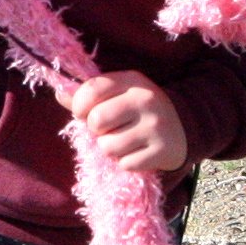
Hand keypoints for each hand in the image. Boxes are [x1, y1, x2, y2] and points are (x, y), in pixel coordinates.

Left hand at [69, 71, 187, 172]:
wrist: (185, 127)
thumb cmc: (138, 109)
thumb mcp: (118, 94)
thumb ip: (88, 94)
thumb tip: (60, 94)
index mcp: (131, 80)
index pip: (90, 90)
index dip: (78, 105)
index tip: (83, 112)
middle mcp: (146, 100)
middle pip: (96, 121)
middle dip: (96, 129)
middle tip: (110, 128)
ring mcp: (156, 126)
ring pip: (108, 146)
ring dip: (110, 148)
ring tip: (125, 140)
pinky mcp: (162, 151)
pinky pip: (125, 164)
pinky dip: (126, 162)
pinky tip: (138, 151)